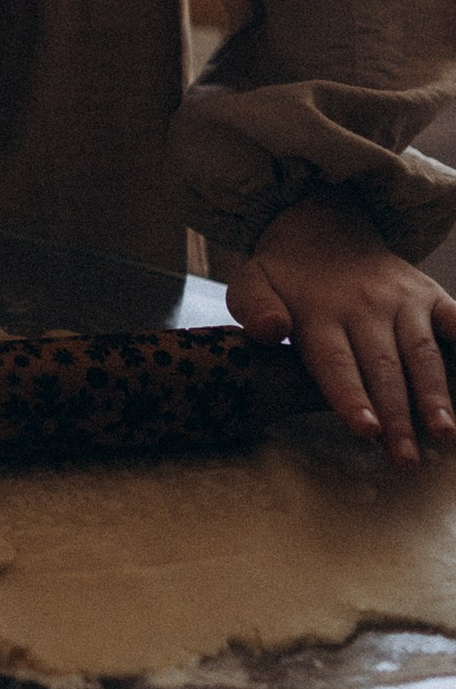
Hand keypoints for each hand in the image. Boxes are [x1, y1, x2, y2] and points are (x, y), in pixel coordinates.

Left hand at [225, 195, 455, 464]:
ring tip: (444, 434)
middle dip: (397, 417)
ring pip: (422, 352)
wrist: (323, 226)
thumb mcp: (252, 282)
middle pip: (382, 368)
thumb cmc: (286, 275)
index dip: (350, 397)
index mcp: (319, 311)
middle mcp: (365, 306)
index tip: (366, 431)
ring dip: (435, 394)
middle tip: (406, 461)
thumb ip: (253, 308)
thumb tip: (270, 331)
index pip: (336, 362)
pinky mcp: (429, 294)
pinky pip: (455, 318)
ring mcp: (402, 300)